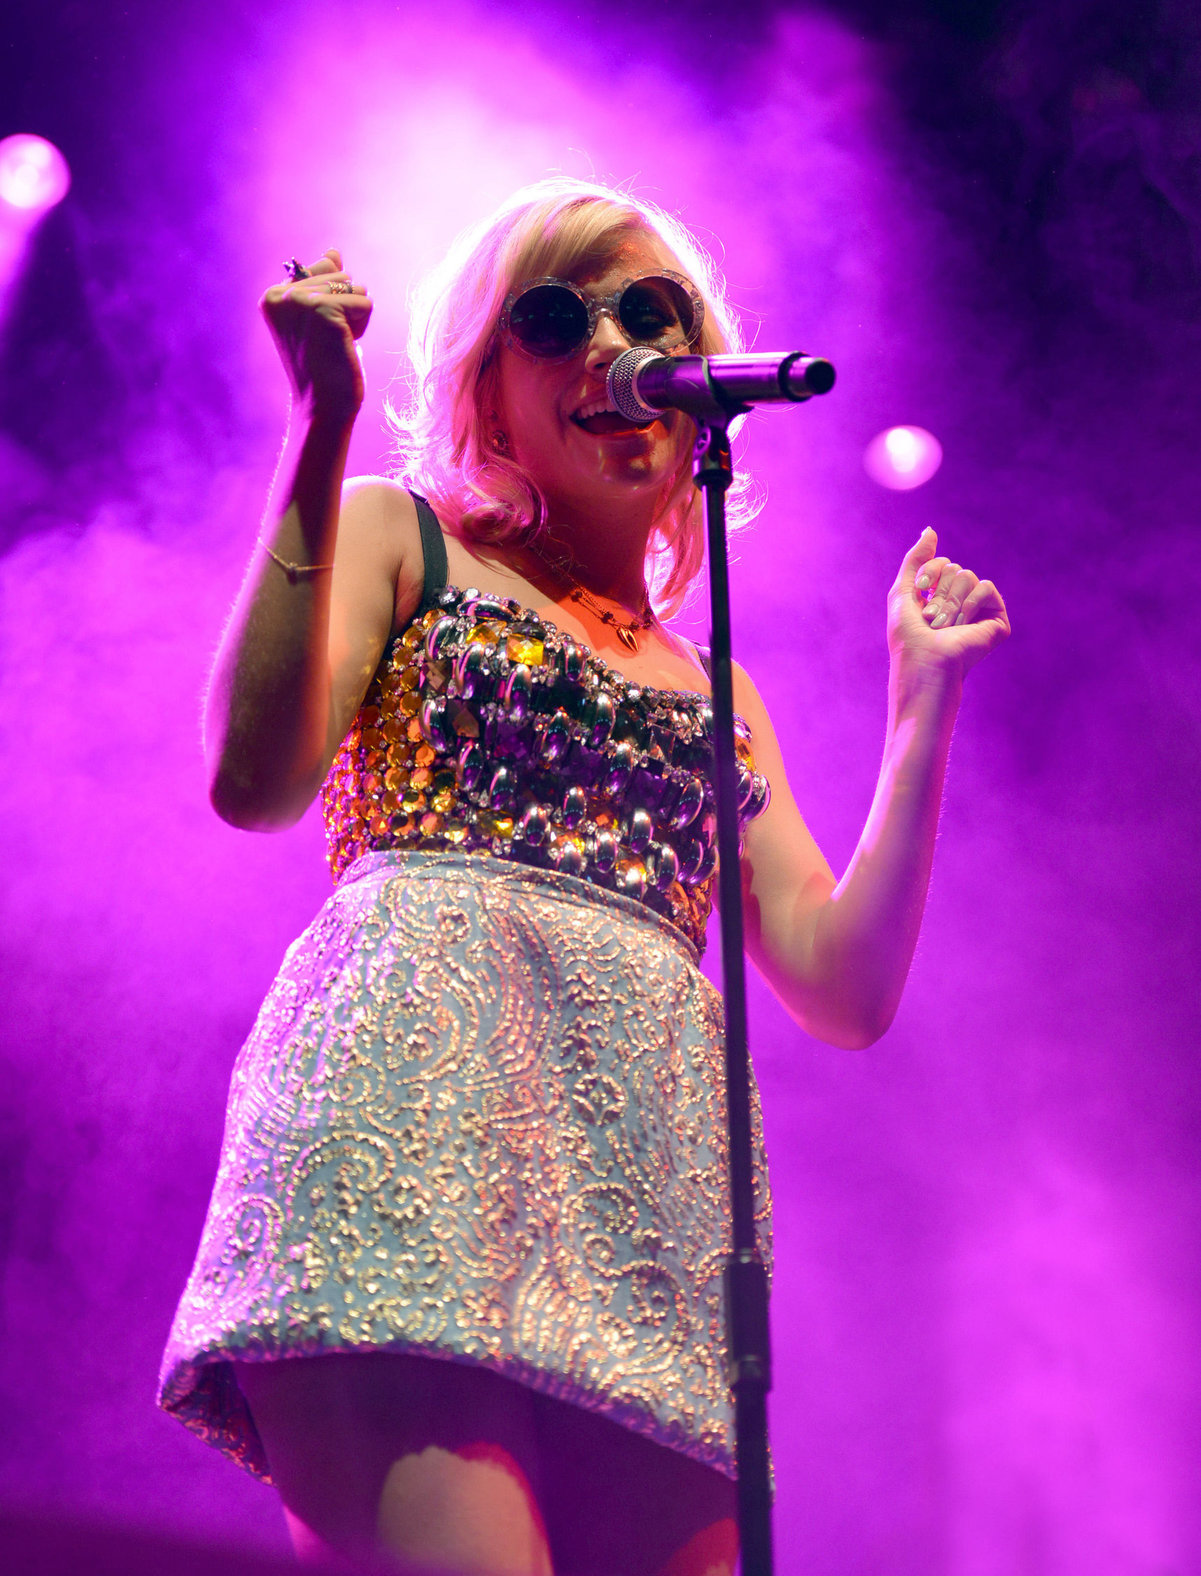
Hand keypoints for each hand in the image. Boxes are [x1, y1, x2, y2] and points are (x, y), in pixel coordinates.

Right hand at [260, 248, 372, 421]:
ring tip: (336, 344)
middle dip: (347, 309)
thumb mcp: (320, 320)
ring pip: (356, 288)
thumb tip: (333, 252)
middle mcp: (281, 295)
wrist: (323, 407)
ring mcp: (300, 301)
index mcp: (273, 296)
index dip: (334, 301)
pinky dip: (362, 327)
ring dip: (356, 318)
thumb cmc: (324, 368)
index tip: (319, 333)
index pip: (324, 268)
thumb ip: (323, 283)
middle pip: (342, 275)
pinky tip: (344, 346)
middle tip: (329, 342)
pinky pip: (365, 303)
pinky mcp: (324, 310)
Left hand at [888, 528, 1009, 680]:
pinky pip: (985, 587)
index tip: (920, 592)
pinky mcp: (996, 620)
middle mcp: (961, 602)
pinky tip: (963, 624)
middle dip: (938, 591)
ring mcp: (979, 611)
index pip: (941, 563)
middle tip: (933, 619)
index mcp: (940, 597)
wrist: (926, 665)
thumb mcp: (903, 592)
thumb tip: (930, 530)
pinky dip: (969, 603)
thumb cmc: (909, 637)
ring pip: (967, 576)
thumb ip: (916, 560)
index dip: (928, 573)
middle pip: (954, 568)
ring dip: (950, 601)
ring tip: (946, 626)